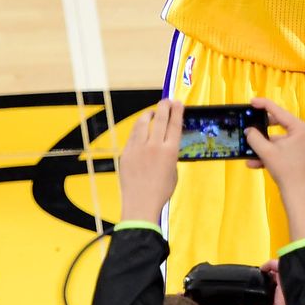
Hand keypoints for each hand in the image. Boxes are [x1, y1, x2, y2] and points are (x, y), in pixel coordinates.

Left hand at [118, 99, 181, 223]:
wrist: (141, 204)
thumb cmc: (160, 192)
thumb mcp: (173, 172)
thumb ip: (170, 155)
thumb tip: (165, 144)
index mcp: (170, 151)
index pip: (174, 124)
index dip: (177, 111)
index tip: (178, 103)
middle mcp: (155, 147)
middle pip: (160, 119)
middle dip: (164, 106)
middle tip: (166, 101)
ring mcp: (138, 149)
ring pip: (142, 124)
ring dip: (148, 115)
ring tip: (151, 113)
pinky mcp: (126, 153)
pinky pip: (133, 136)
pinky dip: (138, 130)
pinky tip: (140, 130)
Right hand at [235, 260, 299, 304]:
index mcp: (285, 299)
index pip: (282, 272)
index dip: (272, 265)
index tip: (263, 268)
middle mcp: (296, 297)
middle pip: (289, 275)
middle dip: (277, 271)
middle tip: (265, 275)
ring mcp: (301, 302)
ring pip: (293, 283)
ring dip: (283, 281)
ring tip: (270, 284)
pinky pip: (296, 292)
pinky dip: (288, 289)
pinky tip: (279, 296)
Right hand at [245, 98, 304, 211]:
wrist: (297, 194)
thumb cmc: (286, 172)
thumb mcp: (266, 152)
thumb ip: (255, 138)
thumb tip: (249, 130)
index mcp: (301, 128)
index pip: (279, 111)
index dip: (263, 105)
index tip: (252, 101)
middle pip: (279, 124)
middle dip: (262, 129)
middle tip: (250, 123)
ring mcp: (304, 143)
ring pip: (279, 139)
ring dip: (264, 146)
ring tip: (249, 151)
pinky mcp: (300, 153)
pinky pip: (283, 148)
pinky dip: (270, 153)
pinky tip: (254, 162)